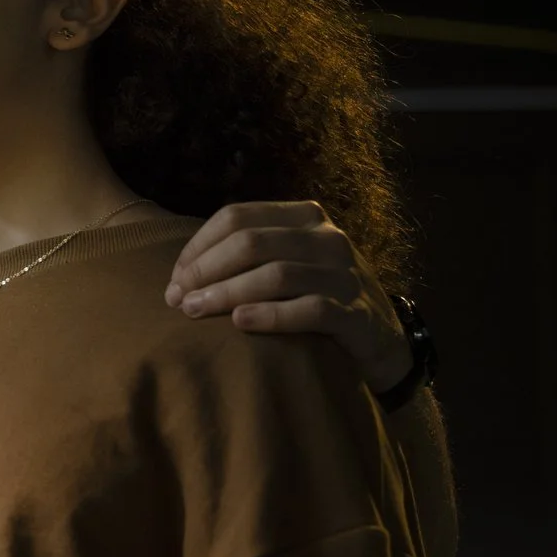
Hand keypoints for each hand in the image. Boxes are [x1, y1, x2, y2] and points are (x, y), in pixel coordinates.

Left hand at [163, 200, 411, 394]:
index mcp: (305, 217)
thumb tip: (179, 277)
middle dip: (206, 270)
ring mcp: (345, 274)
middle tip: (177, 299)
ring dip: (227, 293)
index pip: (237, 217)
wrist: (382, 339)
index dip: (198, 246)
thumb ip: (246, 261)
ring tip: (194, 311)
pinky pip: (309, 310)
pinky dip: (270, 315)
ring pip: (276, 274)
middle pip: (251, 243)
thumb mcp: (289, 266)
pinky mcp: (356, 313)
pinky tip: (239, 324)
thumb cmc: (318, 299)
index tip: (174, 279)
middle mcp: (327, 238)